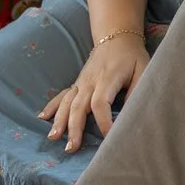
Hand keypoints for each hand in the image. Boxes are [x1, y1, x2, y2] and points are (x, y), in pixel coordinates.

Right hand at [39, 34, 148, 152]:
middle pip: (79, 106)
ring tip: (53, 138)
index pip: (100, 103)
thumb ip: (137, 91)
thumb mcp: (143, 70)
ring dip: (59, 121)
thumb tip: (130, 114)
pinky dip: (52, 106)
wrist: (116, 36)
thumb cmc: (132, 56)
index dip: (103, 122)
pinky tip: (42, 118)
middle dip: (74, 128)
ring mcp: (81, 82)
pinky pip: (62, 95)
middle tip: (71, 148)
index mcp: (107, 79)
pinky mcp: (77, 82)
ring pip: (67, 103)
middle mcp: (90, 81)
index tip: (108, 138)